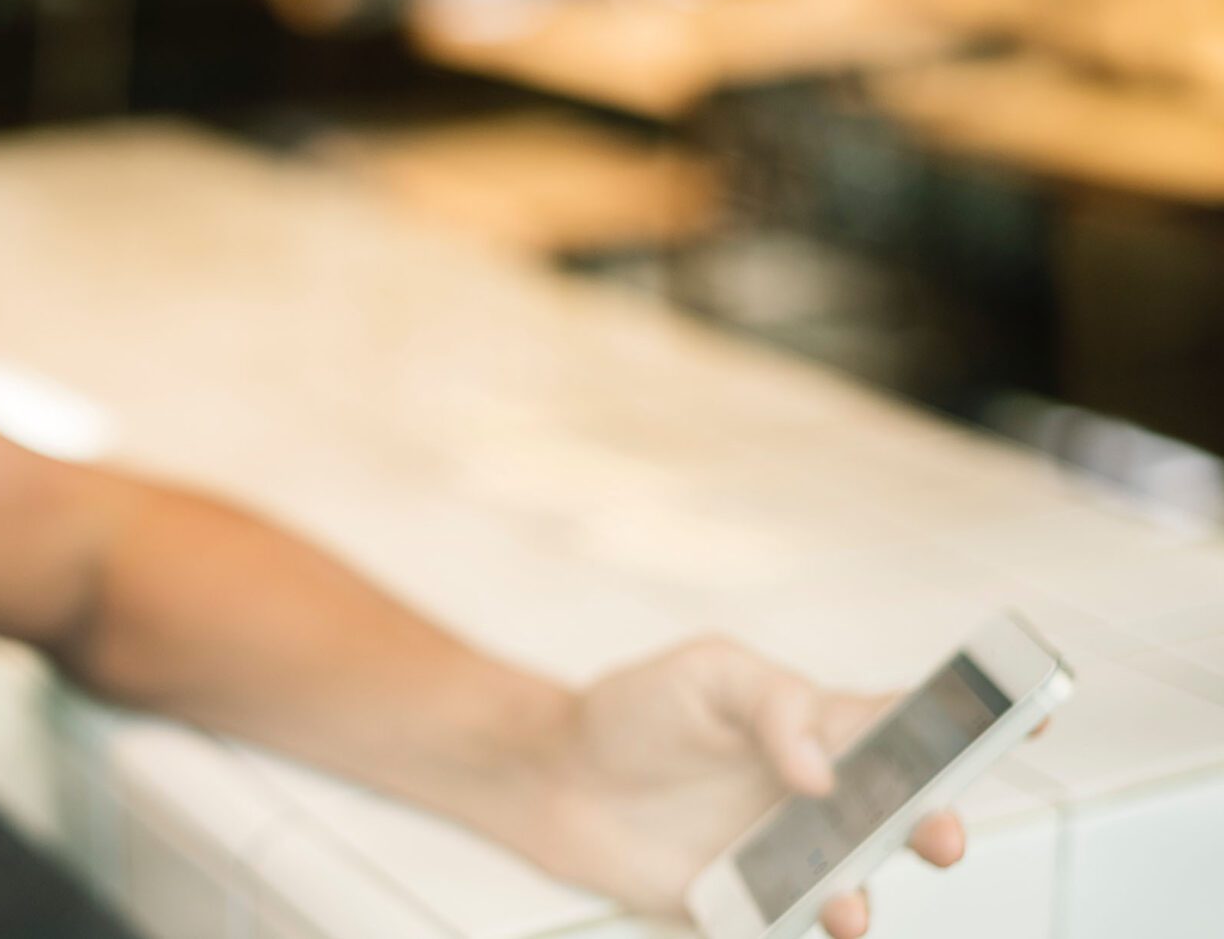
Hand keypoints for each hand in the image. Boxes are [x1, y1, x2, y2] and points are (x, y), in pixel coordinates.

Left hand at [492, 637, 965, 937]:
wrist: (557, 777)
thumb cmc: (634, 712)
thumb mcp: (706, 674)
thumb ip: (773, 706)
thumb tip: (820, 769)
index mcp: (823, 726)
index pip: (911, 722)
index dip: (975, 720)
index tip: (1030, 716)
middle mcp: (822, 795)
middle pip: (902, 815)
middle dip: (935, 824)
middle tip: (938, 832)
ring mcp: (791, 854)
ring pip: (856, 885)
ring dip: (862, 898)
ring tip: (846, 906)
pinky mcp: (751, 904)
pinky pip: (793, 928)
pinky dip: (807, 934)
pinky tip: (805, 928)